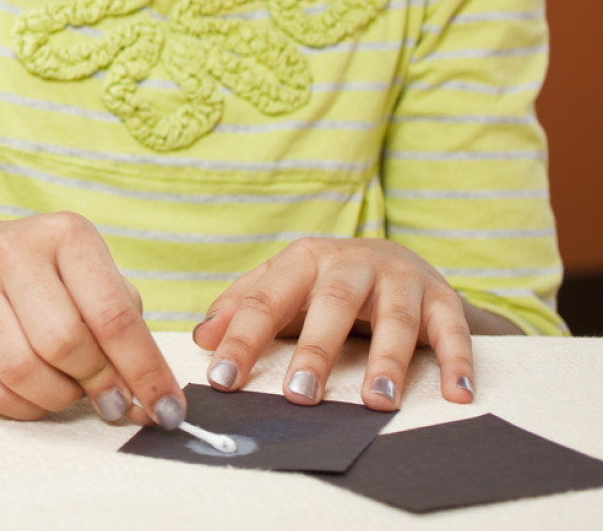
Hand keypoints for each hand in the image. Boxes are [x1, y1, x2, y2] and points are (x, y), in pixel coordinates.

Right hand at [0, 211, 183, 426]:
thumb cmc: (43, 278)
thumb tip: (147, 399)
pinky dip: (27, 407)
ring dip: (59, 397)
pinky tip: (38, 396)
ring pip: (23, 370)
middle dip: (98, 383)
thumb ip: (124, 331)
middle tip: (111, 400)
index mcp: (65, 235)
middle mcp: (13, 251)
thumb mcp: (90, 279)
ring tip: (70, 390)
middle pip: (65, 342)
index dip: (144, 370)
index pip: (112, 313)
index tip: (167, 410)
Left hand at [192, 238, 476, 410]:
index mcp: (304, 260)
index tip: (222, 380)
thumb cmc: (323, 282)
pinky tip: (456, 392)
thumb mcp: (279, 285)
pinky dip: (457, 360)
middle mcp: (353, 263)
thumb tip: (202, 338)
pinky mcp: (442, 298)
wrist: (393, 257)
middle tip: (299, 394)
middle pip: (332, 306)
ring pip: (395, 320)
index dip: (241, 341)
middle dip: (315, 352)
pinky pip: (452, 330)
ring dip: (387, 361)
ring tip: (376, 401)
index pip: (265, 302)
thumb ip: (239, 308)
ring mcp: (400, 280)